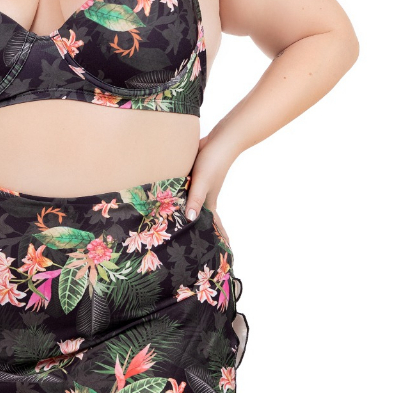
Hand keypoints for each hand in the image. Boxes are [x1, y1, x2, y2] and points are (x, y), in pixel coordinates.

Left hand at [183, 133, 234, 247]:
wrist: (221, 139)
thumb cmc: (213, 161)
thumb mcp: (202, 182)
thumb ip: (195, 199)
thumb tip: (190, 219)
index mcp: (209, 202)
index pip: (214, 225)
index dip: (217, 238)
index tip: (221, 253)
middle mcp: (205, 196)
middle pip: (201, 217)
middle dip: (199, 230)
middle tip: (192, 245)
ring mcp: (200, 186)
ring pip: (192, 204)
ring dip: (188, 214)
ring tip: (178, 225)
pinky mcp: (194, 176)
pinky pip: (186, 192)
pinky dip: (182, 198)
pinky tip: (172, 199)